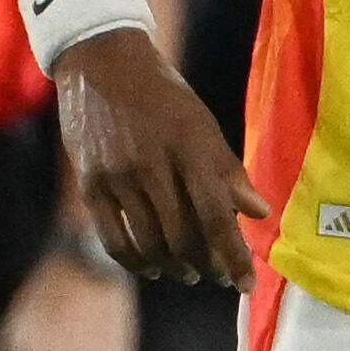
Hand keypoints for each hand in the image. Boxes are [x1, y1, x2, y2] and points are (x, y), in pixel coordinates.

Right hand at [54, 32, 268, 288]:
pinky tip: (151, 268)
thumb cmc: (164, 96)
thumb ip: (229, 171)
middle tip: (218, 276)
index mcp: (192, 148)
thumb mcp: (203, 124)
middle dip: (206, 265)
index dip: (234, 256)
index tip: (247, 285)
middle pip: (183, 235)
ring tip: (188, 274)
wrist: (103, 65)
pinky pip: (113, 238)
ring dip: (173, 267)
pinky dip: (134, 261)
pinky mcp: (90, 185)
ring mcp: (119, 177)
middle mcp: (155, 165)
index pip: (217, 216)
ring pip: (149, 243)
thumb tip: (260, 213)